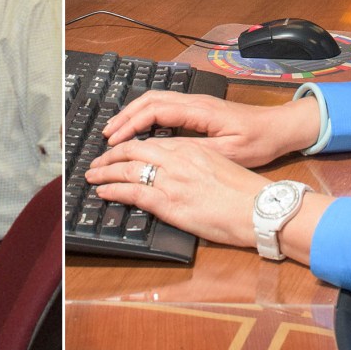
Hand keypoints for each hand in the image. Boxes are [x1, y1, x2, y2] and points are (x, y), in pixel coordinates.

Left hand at [88, 136, 270, 249]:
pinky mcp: (169, 203)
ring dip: (105, 172)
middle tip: (97, 163)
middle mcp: (177, 159)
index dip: (128, 145)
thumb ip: (195, 163)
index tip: (118, 150)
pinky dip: (113, 190)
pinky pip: (132, 192)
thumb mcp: (219, 165)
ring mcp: (171, 181)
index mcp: (190, 148)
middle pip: (132, 150)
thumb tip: (179, 171)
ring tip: (93, 176)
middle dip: (109, 156)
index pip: (149, 141)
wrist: (258, 207)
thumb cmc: (245, 191)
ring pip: (127, 169)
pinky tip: (103, 192)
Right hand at [102, 90, 317, 167]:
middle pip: (149, 100)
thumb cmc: (259, 141)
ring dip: (133, 114)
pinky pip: (165, 106)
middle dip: (124, 116)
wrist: (280, 128)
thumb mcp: (229, 153)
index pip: (155, 111)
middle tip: (106, 136)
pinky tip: (140, 130)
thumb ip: (197, 152)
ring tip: (116, 131)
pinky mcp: (199, 109)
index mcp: (200, 110)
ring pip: (155, 101)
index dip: (131, 124)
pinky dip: (146, 115)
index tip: (114, 139)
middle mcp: (195, 102)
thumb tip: (165, 155)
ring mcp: (196, 103)